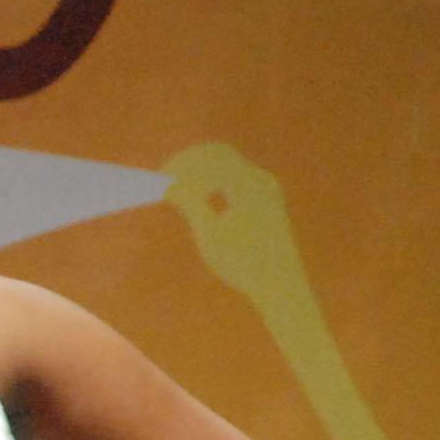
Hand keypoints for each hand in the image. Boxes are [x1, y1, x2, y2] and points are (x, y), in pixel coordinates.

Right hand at [160, 143, 309, 322]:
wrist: (279, 284)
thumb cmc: (243, 263)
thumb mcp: (209, 233)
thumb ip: (190, 203)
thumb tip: (169, 183)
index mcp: (250, 185)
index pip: (212, 157)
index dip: (183, 163)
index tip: (160, 178)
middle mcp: (261, 181)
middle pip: (220, 155)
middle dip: (190, 163)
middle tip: (165, 177)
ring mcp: (265, 189)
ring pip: (226, 166)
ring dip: (200, 172)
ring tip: (177, 191)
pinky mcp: (264, 200)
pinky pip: (234, 179)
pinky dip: (212, 182)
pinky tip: (198, 198)